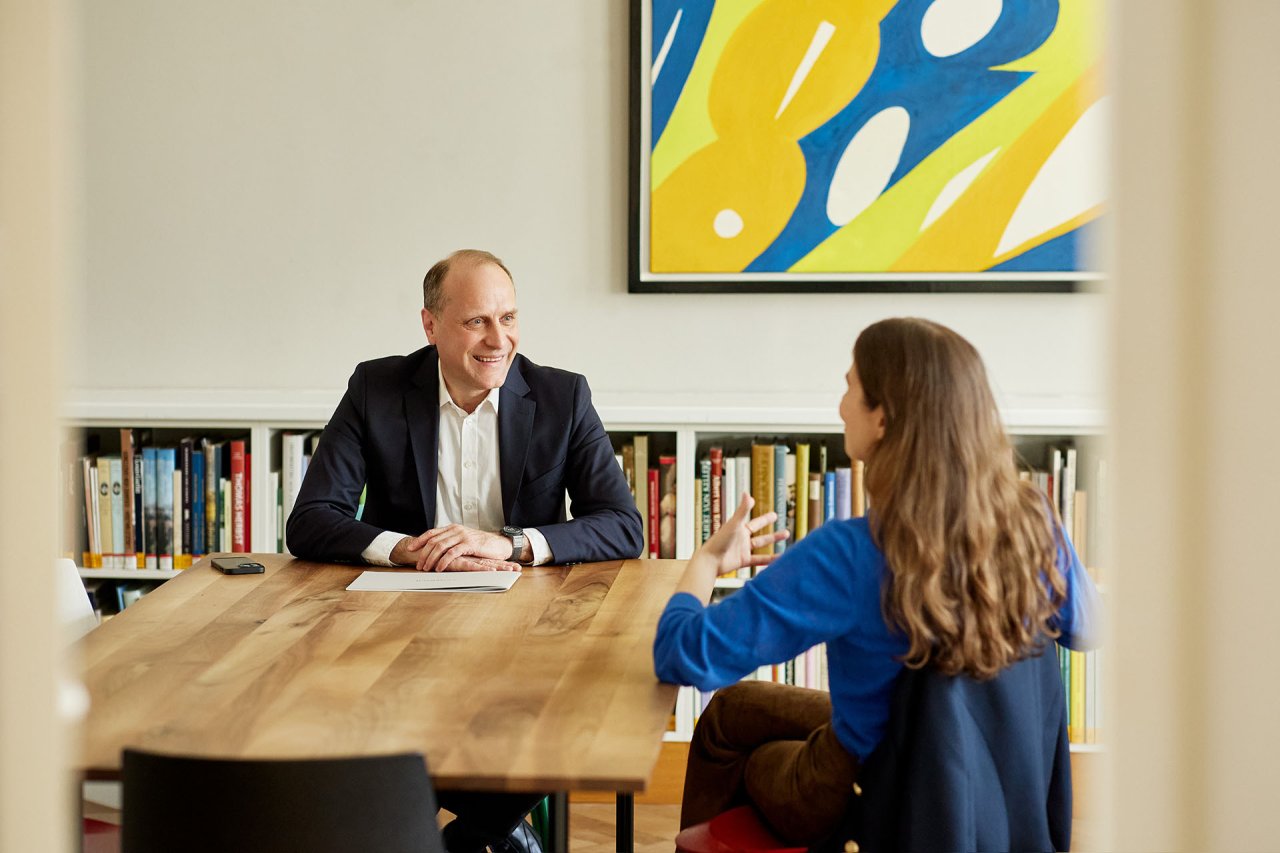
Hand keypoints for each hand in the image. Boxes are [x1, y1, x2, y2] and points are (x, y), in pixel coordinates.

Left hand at [394, 524, 516, 571]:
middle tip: (418, 565)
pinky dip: (443, 561)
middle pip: (433, 541)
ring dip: (431, 559)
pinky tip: (439, 568)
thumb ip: (451, 542)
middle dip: (423, 553)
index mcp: (452, 528)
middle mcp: (455, 530)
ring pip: (440, 547)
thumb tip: (435, 550)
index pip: (431, 533)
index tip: (410, 548)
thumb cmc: (481, 545)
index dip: (419, 540)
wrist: (499, 544)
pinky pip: (451, 553)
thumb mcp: (463, 540)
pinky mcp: (469, 544)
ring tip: (426, 568)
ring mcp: (462, 536)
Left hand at [700, 493, 788, 576]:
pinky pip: (759, 560)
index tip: (774, 515)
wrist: (710, 561)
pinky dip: (770, 560)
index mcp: (738, 528)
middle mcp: (741, 539)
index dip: (765, 519)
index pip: (755, 522)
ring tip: (786, 540)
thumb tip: (747, 493)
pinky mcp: (742, 561)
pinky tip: (779, 559)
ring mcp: (742, 550)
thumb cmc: (719, 541)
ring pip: (761, 546)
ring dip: (773, 543)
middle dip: (771, 530)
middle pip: (760, 534)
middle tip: (784, 528)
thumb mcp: (734, 524)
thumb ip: (743, 510)